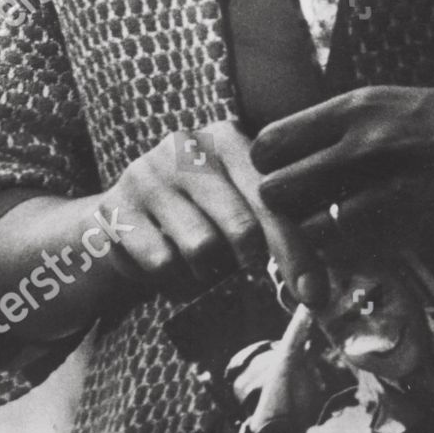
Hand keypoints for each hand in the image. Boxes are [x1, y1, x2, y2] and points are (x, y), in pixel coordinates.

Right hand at [97, 120, 327, 306]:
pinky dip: (171, 278)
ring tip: (200, 262)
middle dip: (252, 261)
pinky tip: (165, 261)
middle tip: (251, 274)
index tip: (313, 295)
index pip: (270, 198)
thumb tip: (317, 286)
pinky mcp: (117, 207)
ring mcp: (148, 173)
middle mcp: (187, 146)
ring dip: (206, 271)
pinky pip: (161, 263)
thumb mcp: (238, 206)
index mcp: (228, 137)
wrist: (124, 218)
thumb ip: (272, 229)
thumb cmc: (200, 215)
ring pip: (201, 248)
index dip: (294, 249)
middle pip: (240, 224)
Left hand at [250, 78, 433, 261]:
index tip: (284, 186)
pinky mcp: (420, 232)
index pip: (272, 142)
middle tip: (300, 231)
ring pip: (312, 233)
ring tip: (330, 255)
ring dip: (314, 250)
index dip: (273, 170)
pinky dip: (355, 265)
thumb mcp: (411, 105)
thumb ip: (364, 130)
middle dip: (282, 217)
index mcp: (361, 106)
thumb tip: (318, 157)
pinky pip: (359, 256)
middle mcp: (364, 142)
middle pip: (277, 191)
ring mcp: (391, 188)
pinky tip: (373, 260)